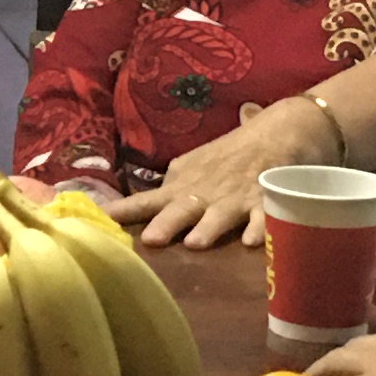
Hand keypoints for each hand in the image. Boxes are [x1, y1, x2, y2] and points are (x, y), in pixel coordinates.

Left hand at [112, 100, 334, 250]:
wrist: (275, 132)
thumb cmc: (227, 155)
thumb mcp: (192, 167)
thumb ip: (170, 188)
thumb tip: (136, 208)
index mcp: (183, 186)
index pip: (147, 200)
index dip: (124, 211)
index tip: (100, 221)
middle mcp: (205, 193)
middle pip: (183, 208)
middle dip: (167, 223)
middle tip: (150, 240)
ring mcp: (236, 197)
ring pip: (221, 214)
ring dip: (208, 227)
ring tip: (195, 244)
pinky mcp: (267, 199)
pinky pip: (265, 216)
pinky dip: (260, 228)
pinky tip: (252, 242)